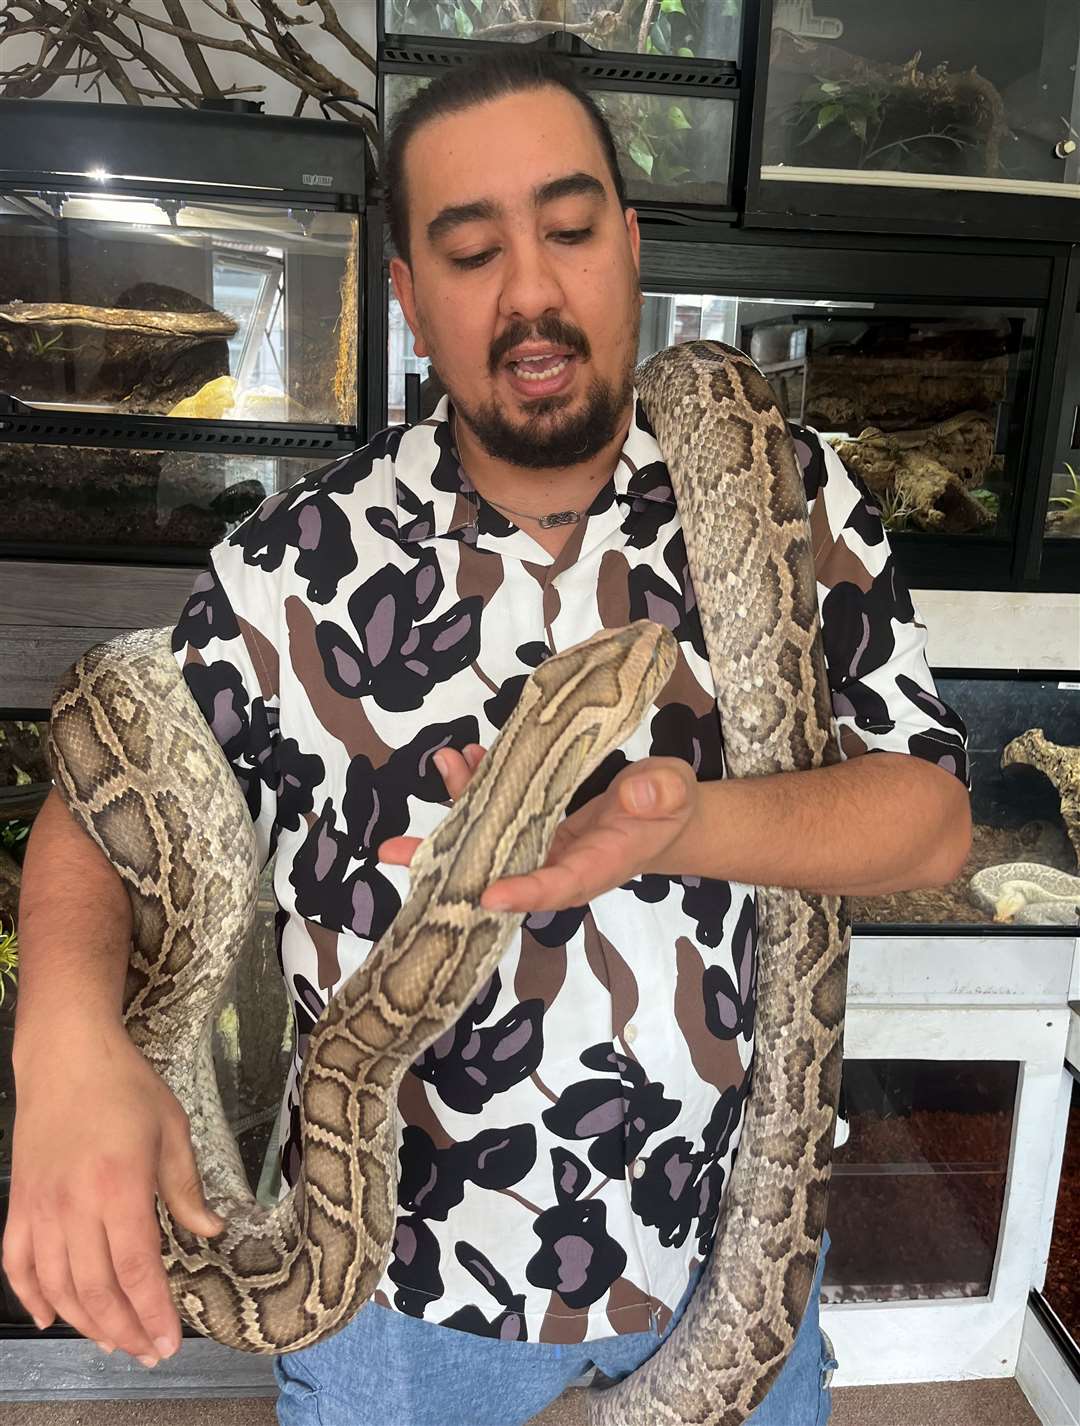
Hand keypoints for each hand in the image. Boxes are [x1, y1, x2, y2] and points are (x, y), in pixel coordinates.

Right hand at [3, 1020, 224, 1366]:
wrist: (67, 1054)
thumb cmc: (126, 1087)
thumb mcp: (172, 1129)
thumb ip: (186, 1188)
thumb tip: (210, 1231)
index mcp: (119, 1187)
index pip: (136, 1270)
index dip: (153, 1313)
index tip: (169, 1342)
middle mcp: (74, 1206)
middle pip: (96, 1289)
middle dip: (124, 1329)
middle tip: (147, 1351)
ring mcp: (40, 1207)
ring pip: (57, 1286)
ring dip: (84, 1321)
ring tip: (113, 1340)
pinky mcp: (19, 1202)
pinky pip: (16, 1263)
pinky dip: (31, 1295)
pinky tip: (49, 1316)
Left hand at [379, 747, 697, 911]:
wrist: (663, 816)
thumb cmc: (670, 808)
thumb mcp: (674, 795)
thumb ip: (661, 794)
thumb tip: (636, 791)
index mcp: (595, 866)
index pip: (556, 886)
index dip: (521, 892)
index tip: (485, 894)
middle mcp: (557, 862)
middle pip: (498, 872)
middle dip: (446, 866)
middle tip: (395, 852)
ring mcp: (538, 844)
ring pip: (488, 839)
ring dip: (456, 809)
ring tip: (441, 766)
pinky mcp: (530, 824)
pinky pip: (495, 812)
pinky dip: (475, 787)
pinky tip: (461, 758)